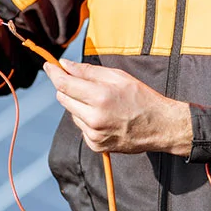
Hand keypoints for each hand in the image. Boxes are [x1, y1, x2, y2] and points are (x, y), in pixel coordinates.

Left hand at [43, 59, 192, 156]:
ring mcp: (94, 134)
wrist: (161, 126)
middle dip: (68, 88)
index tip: (48, 65)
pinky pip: (81, 128)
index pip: (64, 84)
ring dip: (79, 105)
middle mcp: (94, 118)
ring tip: (103, 104)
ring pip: (71, 113)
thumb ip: (89, 71)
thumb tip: (65, 65)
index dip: (53, 73)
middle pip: (63, 98)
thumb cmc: (142, 98)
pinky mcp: (95, 145)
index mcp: (100, 97)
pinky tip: (106, 118)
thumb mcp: (119, 77)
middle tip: (81, 82)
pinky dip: (87, 120)